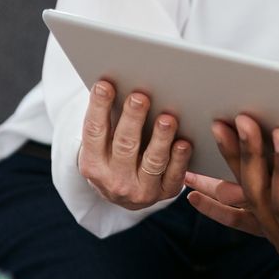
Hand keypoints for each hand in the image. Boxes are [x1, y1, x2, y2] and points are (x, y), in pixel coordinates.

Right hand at [75, 80, 192, 209]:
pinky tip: (184, 143)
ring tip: (167, 118)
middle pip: (125, 145)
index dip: (99, 107)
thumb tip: (117, 81)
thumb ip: (109, 120)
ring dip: (160, 139)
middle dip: (133, 119)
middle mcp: (114, 180)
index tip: (104, 85)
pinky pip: (174, 176)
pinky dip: (180, 159)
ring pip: (152, 162)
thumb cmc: (114, 157)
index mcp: (93, 163)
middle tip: (140, 97)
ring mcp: (140, 190)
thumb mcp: (102, 145)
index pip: (94, 131)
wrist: (125, 197)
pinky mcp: (164, 193)